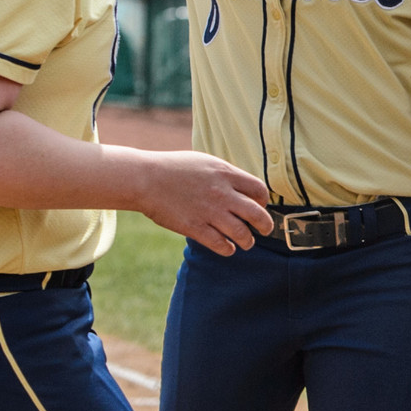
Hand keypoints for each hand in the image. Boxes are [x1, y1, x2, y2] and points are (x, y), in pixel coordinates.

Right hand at [134, 149, 272, 255]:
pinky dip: (228, 249)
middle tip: (264, 230)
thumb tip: (240, 186)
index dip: (263, 201)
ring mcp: (210, 212)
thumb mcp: (205, 162)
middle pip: (258, 215)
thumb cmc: (173, 168)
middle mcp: (223, 193)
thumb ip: (224, 174)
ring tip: (246, 243)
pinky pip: (221, 244)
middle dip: (265, 226)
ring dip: (248, 241)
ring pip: (242, 234)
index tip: (260, 206)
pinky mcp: (195, 227)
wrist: (145, 178)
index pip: (259, 190)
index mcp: (226, 173)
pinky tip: (227, 247)